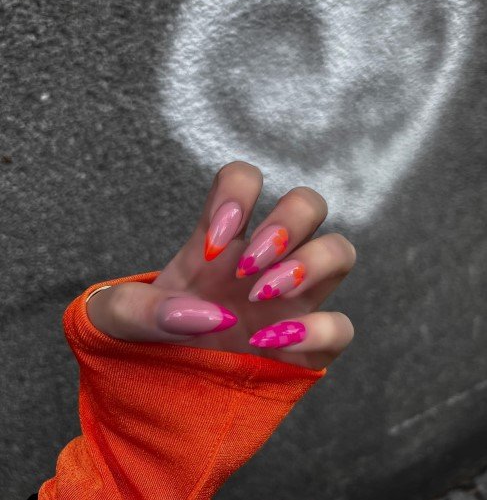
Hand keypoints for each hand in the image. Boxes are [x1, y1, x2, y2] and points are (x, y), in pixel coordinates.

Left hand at [87, 161, 355, 370]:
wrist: (161, 391)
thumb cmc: (143, 341)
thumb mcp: (114, 320)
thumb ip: (133, 308)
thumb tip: (200, 314)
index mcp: (220, 241)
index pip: (245, 179)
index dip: (238, 194)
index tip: (211, 244)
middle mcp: (263, 260)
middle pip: (309, 203)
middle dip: (287, 223)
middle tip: (249, 267)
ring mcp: (291, 299)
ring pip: (340, 250)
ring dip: (311, 265)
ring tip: (264, 298)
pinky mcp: (306, 344)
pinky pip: (342, 325)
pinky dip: (318, 330)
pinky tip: (275, 343)